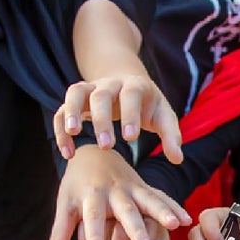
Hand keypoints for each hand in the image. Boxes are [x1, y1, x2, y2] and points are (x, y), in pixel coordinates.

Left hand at [47, 145, 189, 239]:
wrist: (93, 152)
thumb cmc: (77, 185)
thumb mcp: (65, 206)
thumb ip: (60, 236)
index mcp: (91, 196)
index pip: (92, 219)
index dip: (94, 238)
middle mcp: (114, 191)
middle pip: (126, 212)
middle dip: (135, 232)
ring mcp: (132, 187)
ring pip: (148, 201)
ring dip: (162, 213)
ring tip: (173, 227)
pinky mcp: (144, 187)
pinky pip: (162, 197)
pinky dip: (174, 207)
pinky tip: (187, 220)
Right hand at [54, 75, 182, 164]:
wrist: (125, 81)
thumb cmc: (147, 105)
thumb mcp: (163, 116)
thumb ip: (171, 136)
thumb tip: (178, 159)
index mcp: (135, 86)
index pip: (131, 95)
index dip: (130, 114)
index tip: (131, 138)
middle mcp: (110, 85)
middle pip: (101, 95)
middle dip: (102, 119)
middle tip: (107, 145)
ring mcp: (90, 90)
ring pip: (76, 93)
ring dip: (72, 112)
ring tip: (73, 133)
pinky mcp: (76, 101)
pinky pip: (61, 110)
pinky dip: (61, 128)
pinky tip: (68, 152)